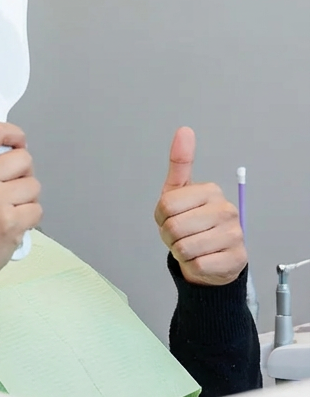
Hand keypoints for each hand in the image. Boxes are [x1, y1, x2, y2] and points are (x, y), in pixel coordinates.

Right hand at [0, 122, 41, 284]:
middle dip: (23, 172)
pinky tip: (10, 225)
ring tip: (7, 210)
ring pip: (33, 185)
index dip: (13, 133)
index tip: (18, 140)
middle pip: (23, 158)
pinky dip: (28, 219)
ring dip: (26, 198)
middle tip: (10, 188)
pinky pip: (37, 209)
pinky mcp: (11, 222)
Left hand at [155, 127, 245, 286]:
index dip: (161, 217)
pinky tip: (203, 258)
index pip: (166, 206)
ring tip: (191, 245)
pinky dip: (192, 265)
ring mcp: (235, 234)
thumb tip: (184, 130)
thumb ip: (180, 162)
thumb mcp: (178, 192)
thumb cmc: (191, 222)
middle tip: (180, 235)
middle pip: (174, 228)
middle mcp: (226, 210)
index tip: (171, 217)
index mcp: (210, 191)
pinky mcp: (236, 259)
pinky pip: (197, 264)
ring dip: (180, 251)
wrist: (211, 256)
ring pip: (184, 247)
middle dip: (169, 236)